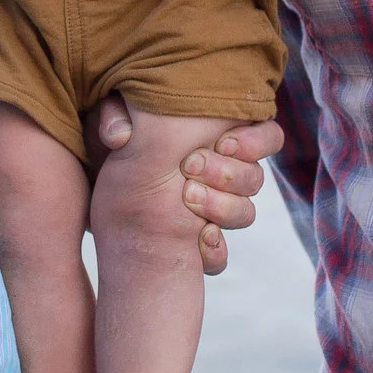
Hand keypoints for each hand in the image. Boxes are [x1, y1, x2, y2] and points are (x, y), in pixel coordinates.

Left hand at [89, 93, 281, 276]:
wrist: (104, 191)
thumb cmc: (122, 144)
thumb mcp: (116, 122)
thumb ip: (117, 116)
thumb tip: (119, 135)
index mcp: (221, 138)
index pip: (268, 137)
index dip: (257, 140)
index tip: (224, 141)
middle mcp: (227, 175)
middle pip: (256, 178)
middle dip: (228, 173)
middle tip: (190, 165)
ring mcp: (216, 210)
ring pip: (245, 214)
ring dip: (222, 208)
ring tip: (187, 197)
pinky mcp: (198, 242)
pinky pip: (219, 256)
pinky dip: (211, 251)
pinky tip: (197, 240)